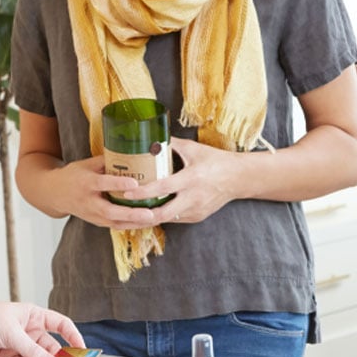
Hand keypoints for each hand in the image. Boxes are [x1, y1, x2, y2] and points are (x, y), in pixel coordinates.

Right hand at [48, 155, 158, 230]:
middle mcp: (88, 201)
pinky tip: (148, 222)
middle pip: (110, 211)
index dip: (118, 184)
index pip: (102, 183)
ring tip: (155, 219)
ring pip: (115, 222)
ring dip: (136, 223)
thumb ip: (107, 161)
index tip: (134, 182)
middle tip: (150, 213)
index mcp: (85, 183)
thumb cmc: (73, 175)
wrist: (54, 194)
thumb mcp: (86, 164)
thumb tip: (131, 151)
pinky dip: (133, 225)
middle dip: (131, 214)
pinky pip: (117, 226)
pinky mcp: (97, 222)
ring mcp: (92, 215)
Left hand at [124, 137, 241, 224]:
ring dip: (144, 220)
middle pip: (162, 213)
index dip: (143, 192)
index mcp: (191, 179)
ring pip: (165, 219)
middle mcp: (193, 198)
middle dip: (138, 216)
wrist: (240, 178)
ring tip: (122, 220)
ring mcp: (195, 210)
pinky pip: (173, 219)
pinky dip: (156, 218)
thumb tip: (147, 136)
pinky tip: (140, 217)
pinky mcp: (196, 217)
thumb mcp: (193, 149)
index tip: (125, 193)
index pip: (163, 188)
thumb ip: (170, 144)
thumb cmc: (215, 160)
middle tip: (117, 214)